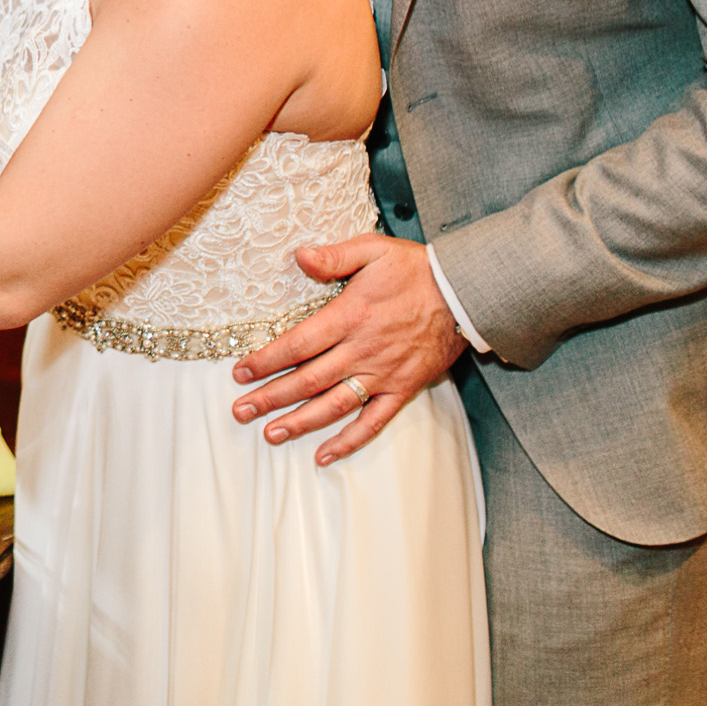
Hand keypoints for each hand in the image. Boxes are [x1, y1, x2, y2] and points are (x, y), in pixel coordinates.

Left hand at [228, 235, 466, 465]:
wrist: (466, 293)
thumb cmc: (416, 269)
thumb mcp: (374, 250)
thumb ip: (334, 256)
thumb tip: (298, 256)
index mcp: (350, 316)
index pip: (298, 344)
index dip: (267, 360)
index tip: (240, 373)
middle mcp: (363, 350)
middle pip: (309, 380)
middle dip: (271, 397)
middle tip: (240, 411)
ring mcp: (383, 374)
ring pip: (335, 405)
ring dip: (301, 422)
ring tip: (271, 434)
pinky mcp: (403, 389)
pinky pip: (374, 422)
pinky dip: (349, 441)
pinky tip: (325, 455)